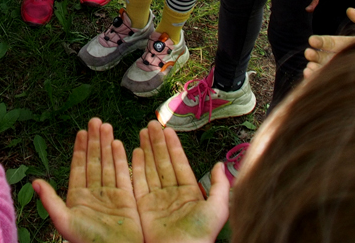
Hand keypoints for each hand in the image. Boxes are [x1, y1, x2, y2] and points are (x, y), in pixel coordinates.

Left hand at [34, 118, 142, 242]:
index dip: (80, 149)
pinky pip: (123, 174)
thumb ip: (50, 200)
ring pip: (108, 164)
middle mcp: (94, 193)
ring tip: (106, 126)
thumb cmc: (87, 242)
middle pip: (94, 161)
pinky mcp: (126, 199)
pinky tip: (119, 144)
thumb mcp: (64, 221)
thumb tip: (35, 182)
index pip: (78, 167)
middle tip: (95, 120)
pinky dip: (121, 159)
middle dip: (95, 141)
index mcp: (77, 198)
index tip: (81, 131)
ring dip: (107, 145)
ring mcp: (111, 195)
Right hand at [133, 121, 229, 242]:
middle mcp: (171, 193)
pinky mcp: (143, 207)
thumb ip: (220, 185)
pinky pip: (138, 182)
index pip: (179, 163)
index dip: (173, 146)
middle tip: (151, 123)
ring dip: (146, 149)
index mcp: (189, 193)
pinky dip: (136, 166)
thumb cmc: (201, 234)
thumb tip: (220, 164)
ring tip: (143, 131)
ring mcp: (156, 199)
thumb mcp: (218, 208)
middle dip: (157, 142)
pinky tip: (135, 150)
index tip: (167, 129)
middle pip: (162, 162)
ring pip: (150, 168)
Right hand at [303, 8, 354, 77]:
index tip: (312, 41)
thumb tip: (349, 10)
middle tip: (308, 54)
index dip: (323, 42)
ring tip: (308, 69)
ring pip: (330, 70)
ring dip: (318, 69)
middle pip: (329, 57)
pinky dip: (326, 82)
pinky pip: (339, 82)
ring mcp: (352, 71)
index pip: (335, 44)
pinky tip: (316, 80)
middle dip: (316, 56)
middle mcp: (350, 59)